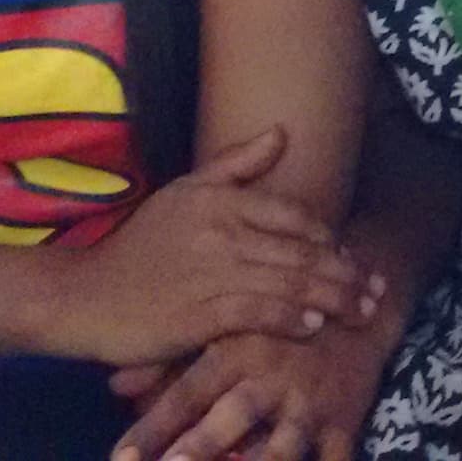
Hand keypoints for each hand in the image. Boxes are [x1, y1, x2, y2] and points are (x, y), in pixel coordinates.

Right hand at [37, 128, 382, 367]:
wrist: (86, 294)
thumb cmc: (140, 246)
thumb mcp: (185, 192)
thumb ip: (236, 165)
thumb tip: (281, 132)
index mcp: (221, 201)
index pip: (296, 216)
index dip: (332, 240)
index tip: (355, 260)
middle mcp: (221, 232)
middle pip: (302, 252)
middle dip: (346, 274)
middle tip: (375, 291)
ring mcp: (209, 273)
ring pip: (288, 283)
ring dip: (331, 299)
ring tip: (360, 312)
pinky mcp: (196, 314)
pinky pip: (255, 313)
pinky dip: (288, 319)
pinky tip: (312, 327)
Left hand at [110, 327, 393, 460]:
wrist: (358, 296)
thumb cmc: (277, 317)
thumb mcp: (226, 326)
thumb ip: (172, 360)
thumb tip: (114, 385)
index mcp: (235, 352)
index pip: (184, 395)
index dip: (151, 428)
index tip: (120, 459)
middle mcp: (271, 377)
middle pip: (232, 417)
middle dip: (201, 447)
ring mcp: (310, 401)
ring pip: (284, 444)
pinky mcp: (345, 417)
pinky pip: (338, 456)